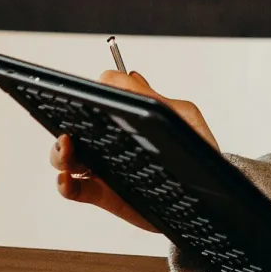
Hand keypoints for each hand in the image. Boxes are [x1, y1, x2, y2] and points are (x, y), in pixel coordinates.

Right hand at [48, 69, 220, 232]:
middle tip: (69, 127)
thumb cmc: (197, 146)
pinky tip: (67, 179)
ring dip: (59, 152)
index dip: (89, 95)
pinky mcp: (104, 194)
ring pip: (68, 157)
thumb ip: (155, 98)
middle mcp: (111, 139)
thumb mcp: (183, 116)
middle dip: (64, 123)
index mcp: (128, 116)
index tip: (87, 96)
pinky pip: (75, 189)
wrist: (210, 191)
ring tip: (67, 147)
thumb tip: (127, 77)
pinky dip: (65, 184)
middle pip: (75, 126)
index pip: (99, 99)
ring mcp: (105, 166)